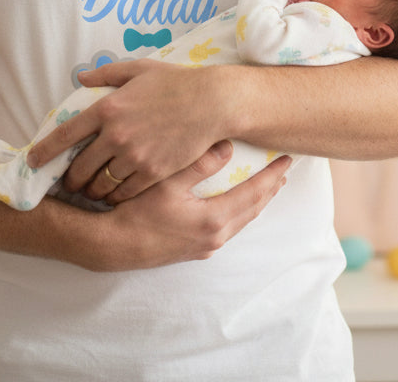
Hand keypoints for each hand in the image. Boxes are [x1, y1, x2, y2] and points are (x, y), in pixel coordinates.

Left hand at [27, 59, 229, 202]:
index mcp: (108, 108)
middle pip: (79, 168)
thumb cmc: (175, 82)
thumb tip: (80, 78)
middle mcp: (116, 135)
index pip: (65, 134)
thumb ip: (105, 74)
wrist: (211, 103)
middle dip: (69, 180)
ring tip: (90, 192)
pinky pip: (125, 192)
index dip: (44, 151)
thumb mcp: (137, 69)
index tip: (32, 162)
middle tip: (67, 184)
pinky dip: (115, 197)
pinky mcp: (153, 172)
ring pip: (100, 185)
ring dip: (91, 191)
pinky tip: (114, 196)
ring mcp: (134, 156)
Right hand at [87, 141, 290, 270]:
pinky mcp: (194, 251)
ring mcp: (205, 247)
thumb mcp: (167, 182)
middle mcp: (215, 237)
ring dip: (255, 202)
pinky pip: (228, 228)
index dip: (271, 175)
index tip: (286, 159)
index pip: (253, 193)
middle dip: (269, 189)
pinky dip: (239, 212)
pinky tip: (235, 205)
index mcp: (214, 219)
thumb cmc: (136, 211)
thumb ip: (199, 164)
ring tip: (266, 186)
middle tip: (282, 170)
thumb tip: (228, 147)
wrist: (112, 246)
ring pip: (241, 221)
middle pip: (252, 209)